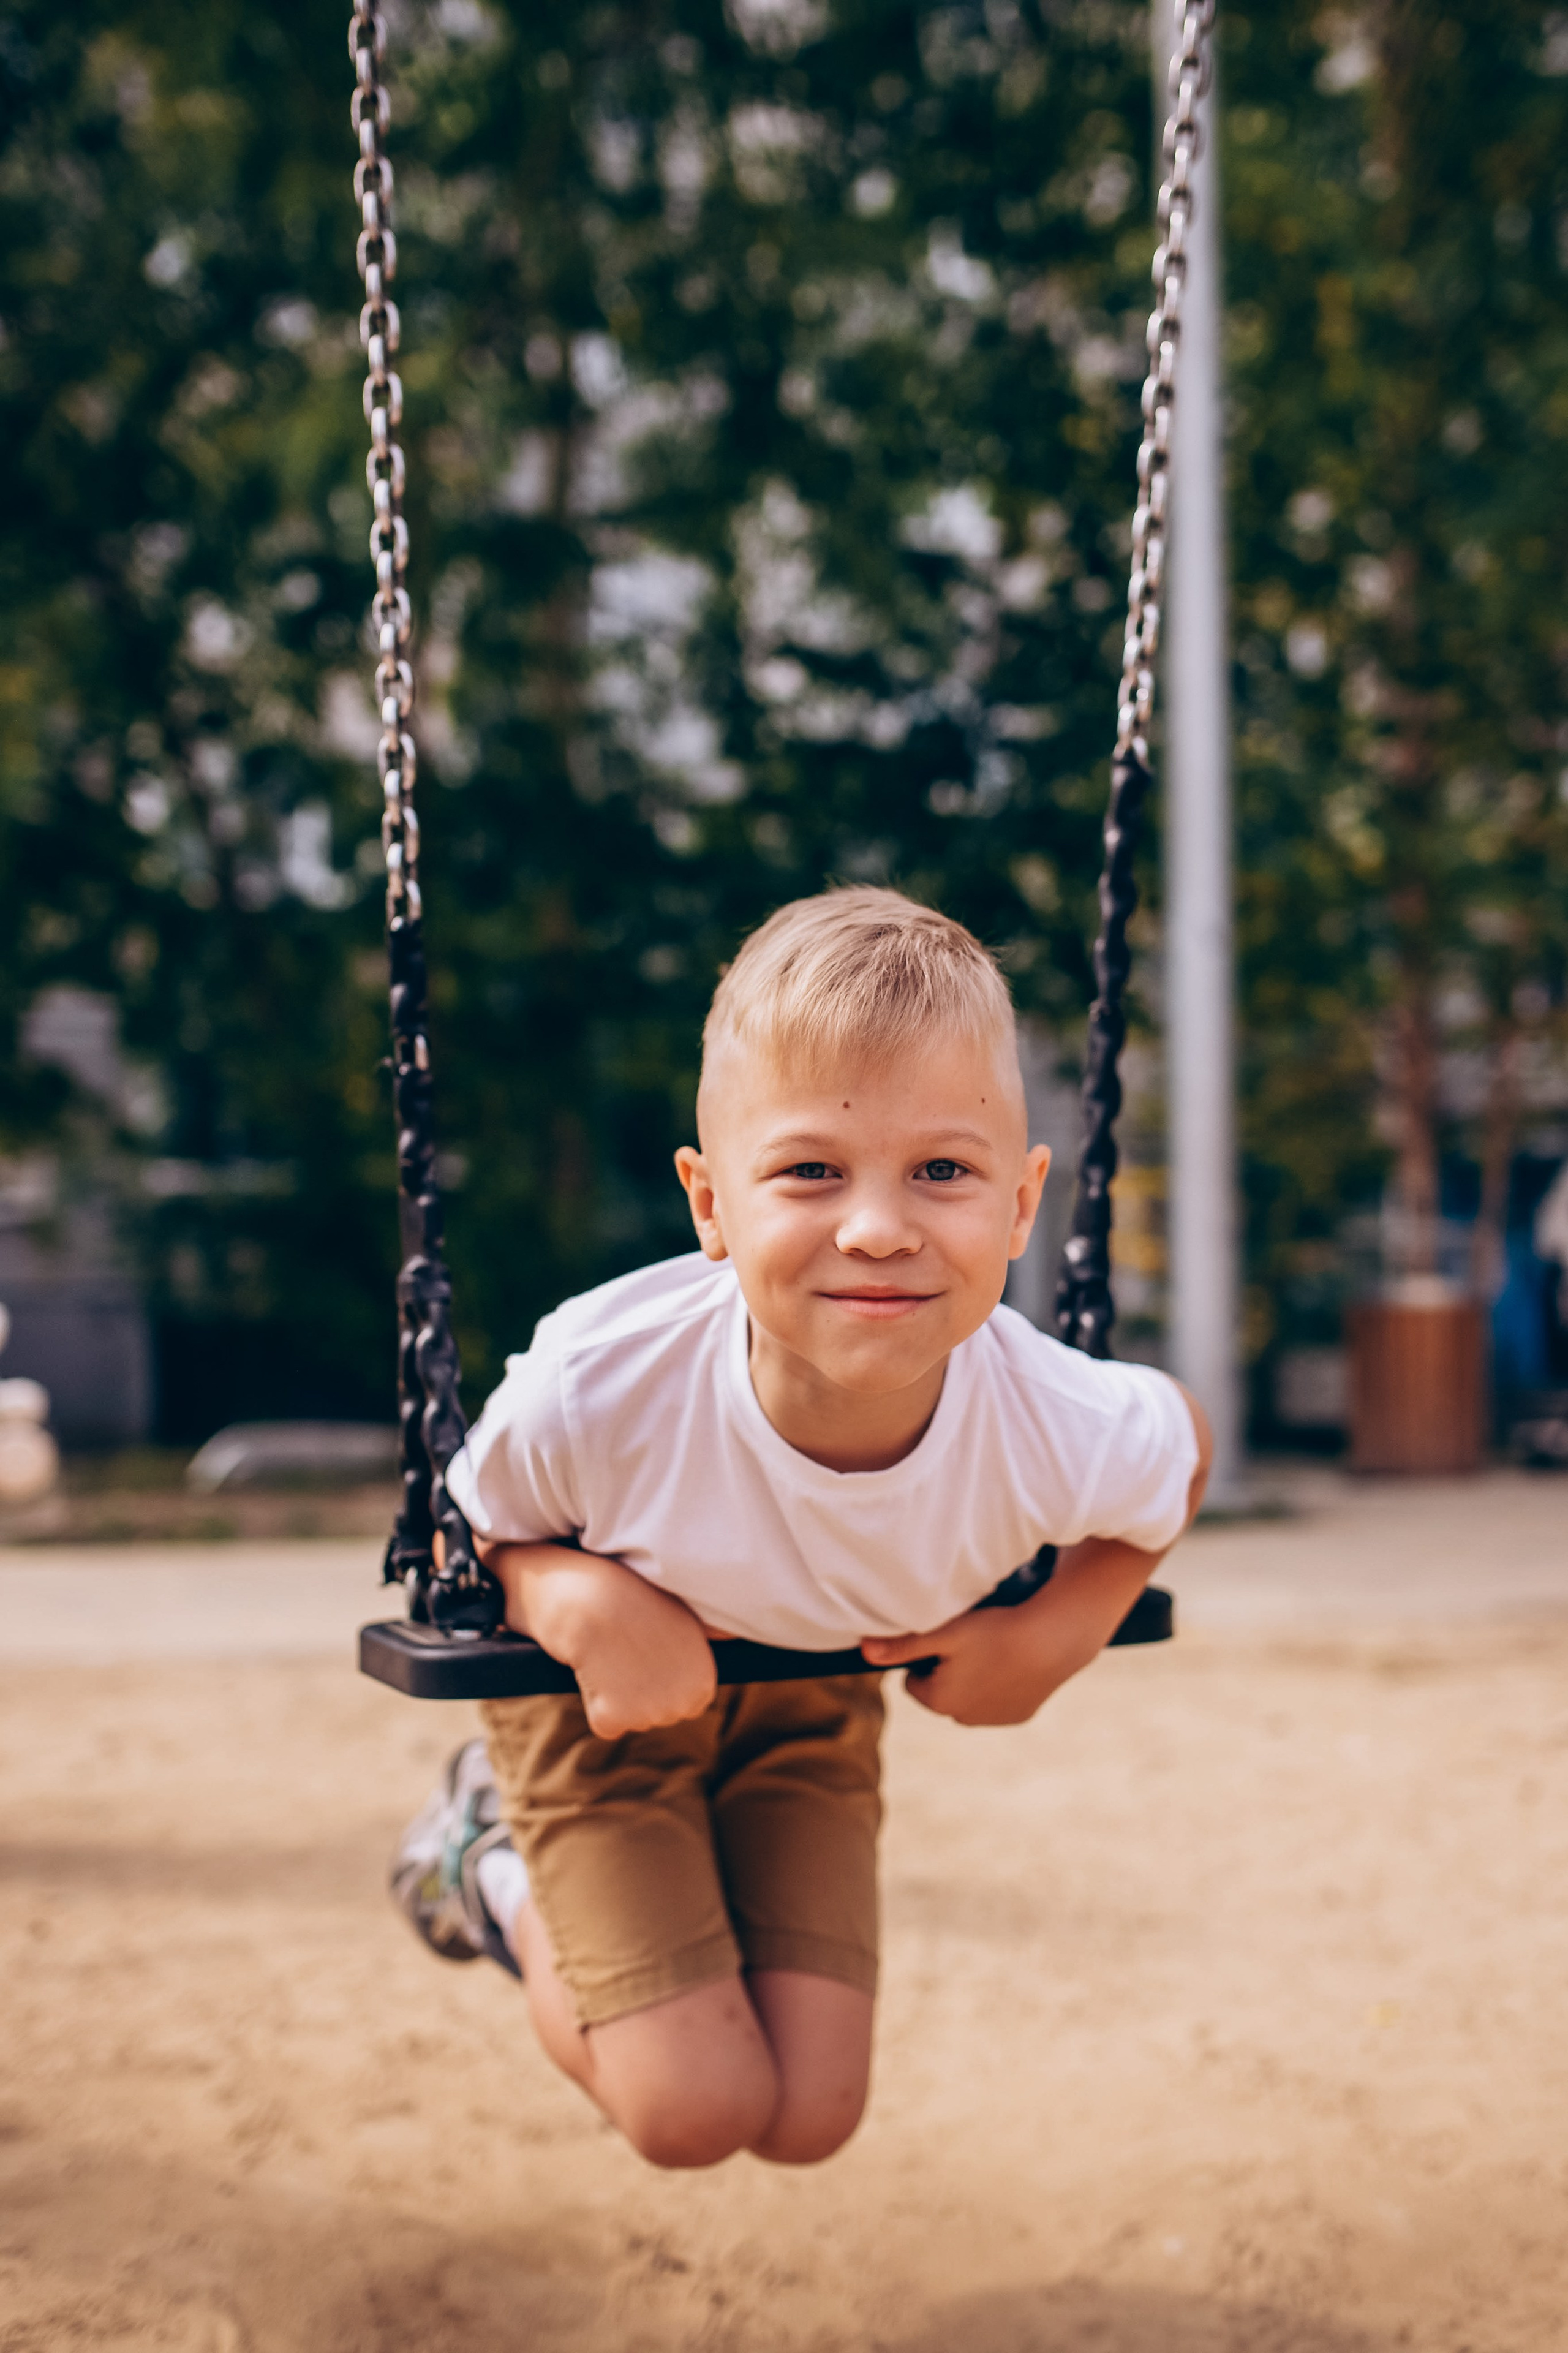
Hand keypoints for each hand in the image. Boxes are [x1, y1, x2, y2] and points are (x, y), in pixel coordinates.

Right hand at [482, 1541, 716, 1739]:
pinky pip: (606, 1723)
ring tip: (613, 1657)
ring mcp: (647, 1718)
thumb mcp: (688, 1618)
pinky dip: (597, 1703)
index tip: (652, 1654)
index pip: (686, 1702)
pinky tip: (597, 1672)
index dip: (665, 1678)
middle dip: (644, 1691)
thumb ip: (713, 1634)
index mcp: (704, 1687)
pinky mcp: (612, 1722)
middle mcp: (681, 1708)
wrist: (598, 1600)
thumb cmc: (641, 1601)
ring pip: (632, 1718)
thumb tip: (735, 1634)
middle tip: (630, 1653)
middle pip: (659, 1713)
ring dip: (619, 1696)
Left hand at [861, 1530, 1170, 1725]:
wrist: (1053, 1641)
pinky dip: (1001, 1684)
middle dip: (949, 1670)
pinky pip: (999, 1700)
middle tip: (969, 1641)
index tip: (945, 1639)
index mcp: (939, 1701)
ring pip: (970, 1696)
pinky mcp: (1019, 1716)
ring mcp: (993, 1720)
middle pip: (942, 1691)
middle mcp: (963, 1719)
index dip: (926, 1657)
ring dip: (974, 1678)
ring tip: (993, 1650)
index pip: (914, 1681)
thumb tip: (863, 1651)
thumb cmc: (994, 1632)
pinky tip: (1012, 1662)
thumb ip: (903, 1644)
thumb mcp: (943, 1632)